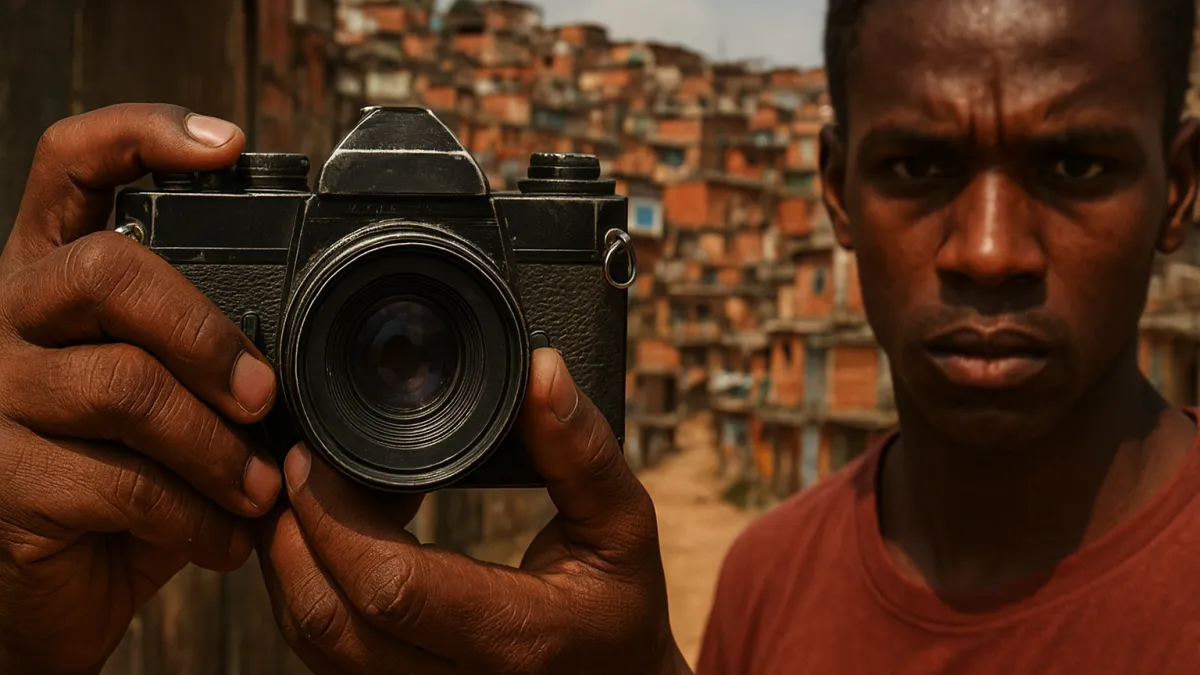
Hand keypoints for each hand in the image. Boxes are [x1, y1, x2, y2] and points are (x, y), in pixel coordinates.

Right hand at [0, 103, 284, 673]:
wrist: (63, 584)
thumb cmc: (144, 471)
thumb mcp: (194, 401)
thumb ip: (246, 361)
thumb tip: (375, 362)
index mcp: (63, 274)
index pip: (71, 164)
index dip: (139, 134)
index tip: (228, 146)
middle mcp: (17, 316)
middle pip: (106, 273)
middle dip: (208, 333)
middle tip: (264, 395)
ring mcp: (0, 397)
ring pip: (122, 388)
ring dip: (218, 449)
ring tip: (261, 491)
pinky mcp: (5, 482)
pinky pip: (119, 486)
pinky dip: (197, 518)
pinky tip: (229, 538)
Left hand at [259, 349, 692, 674]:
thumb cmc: (618, 610)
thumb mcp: (624, 526)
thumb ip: (582, 452)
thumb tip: (541, 370)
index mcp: (516, 639)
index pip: (391, 588)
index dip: (333, 517)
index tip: (314, 455)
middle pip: (326, 619)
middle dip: (290, 533)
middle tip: (298, 462)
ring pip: (312, 639)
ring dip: (290, 560)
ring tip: (315, 492)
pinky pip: (322, 651)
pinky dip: (309, 587)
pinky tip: (336, 537)